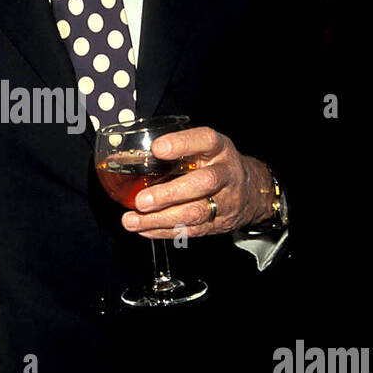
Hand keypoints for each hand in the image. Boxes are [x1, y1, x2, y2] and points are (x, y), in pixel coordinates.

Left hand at [121, 125, 272, 239]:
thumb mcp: (203, 149)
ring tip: (131, 220)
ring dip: (160, 219)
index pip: (205, 140)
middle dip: (170, 193)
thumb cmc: (214, 164)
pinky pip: (190, 231)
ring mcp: (224, 200)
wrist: (251, 192)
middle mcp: (225, 173)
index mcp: (219, 149)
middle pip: (203, 183)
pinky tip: (142, 229)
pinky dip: (163, 231)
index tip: (157, 148)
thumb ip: (173, 151)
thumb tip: (121, 157)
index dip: (182, 144)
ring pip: (195, 213)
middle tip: (142, 200)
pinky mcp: (217, 223)